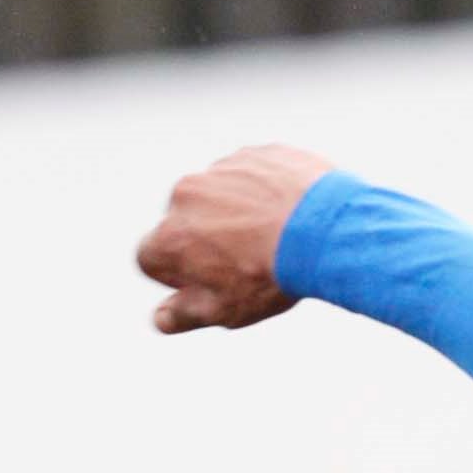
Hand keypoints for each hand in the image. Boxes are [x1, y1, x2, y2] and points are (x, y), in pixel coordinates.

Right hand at [139, 145, 336, 333]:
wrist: (321, 230)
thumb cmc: (269, 277)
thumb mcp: (225, 309)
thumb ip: (185, 314)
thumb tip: (161, 318)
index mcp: (170, 237)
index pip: (151, 258)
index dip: (176, 276)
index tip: (206, 282)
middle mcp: (184, 194)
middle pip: (185, 222)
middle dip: (205, 240)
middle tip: (244, 262)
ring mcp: (220, 169)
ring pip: (218, 196)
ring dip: (235, 215)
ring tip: (270, 238)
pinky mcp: (253, 154)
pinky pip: (251, 177)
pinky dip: (263, 194)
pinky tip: (287, 216)